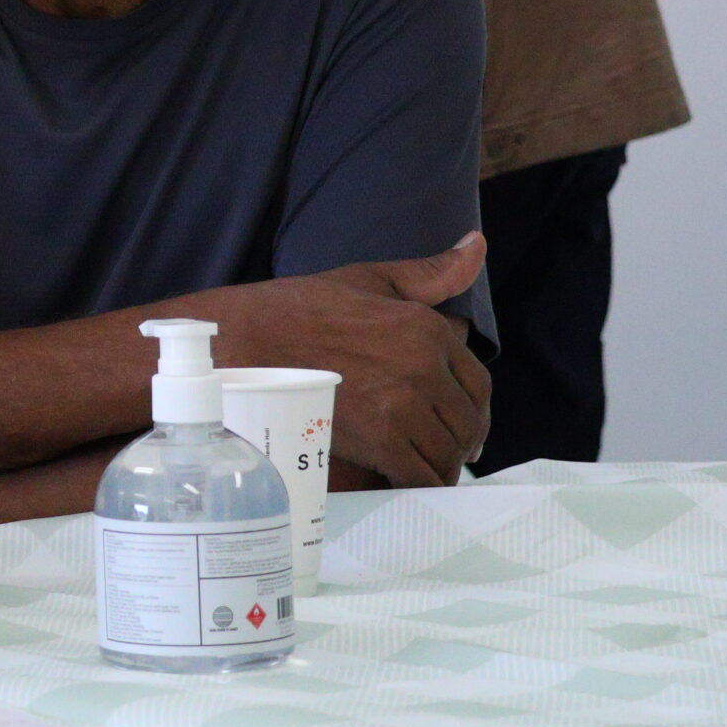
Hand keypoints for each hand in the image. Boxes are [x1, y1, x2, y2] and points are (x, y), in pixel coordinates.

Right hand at [214, 233, 490, 487]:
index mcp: (428, 329)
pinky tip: (405, 479)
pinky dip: (421, 483)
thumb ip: (432, 272)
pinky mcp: (380, 440)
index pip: (478, 383)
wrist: (248, 341)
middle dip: (459, 441)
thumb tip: (477, 243)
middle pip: (467, 422)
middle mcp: (424, 367)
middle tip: (442, 450)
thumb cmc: (302, 307)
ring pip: (447, 453)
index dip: (473, 408)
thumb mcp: (371, 278)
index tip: (461, 422)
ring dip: (440, 464)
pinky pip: (421, 476)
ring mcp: (403, 406)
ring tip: (421, 465)